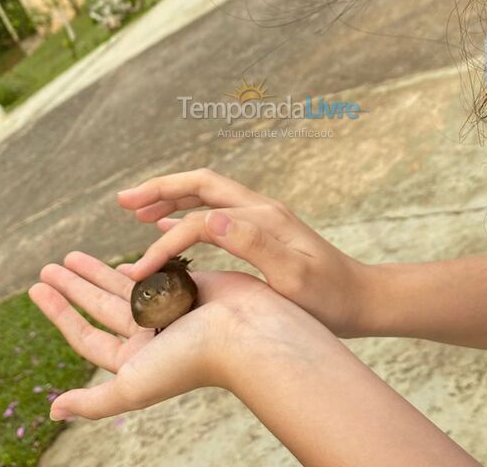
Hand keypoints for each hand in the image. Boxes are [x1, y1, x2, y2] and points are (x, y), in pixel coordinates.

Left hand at [29, 250, 335, 420]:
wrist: (248, 334)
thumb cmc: (192, 361)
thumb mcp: (133, 385)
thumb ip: (95, 401)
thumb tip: (53, 412)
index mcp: (135, 360)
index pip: (87, 336)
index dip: (60, 313)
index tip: (36, 288)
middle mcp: (150, 337)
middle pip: (101, 308)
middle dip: (73, 287)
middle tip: (48, 266)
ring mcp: (171, 310)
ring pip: (125, 287)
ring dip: (97, 272)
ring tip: (71, 256)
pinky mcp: (192, 287)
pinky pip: (157, 271)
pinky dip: (139, 264)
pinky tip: (123, 256)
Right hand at [115, 168, 374, 336]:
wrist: (364, 301)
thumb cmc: (331, 299)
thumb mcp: (293, 278)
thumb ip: (254, 246)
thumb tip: (210, 220)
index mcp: (263, 219)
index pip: (199, 219)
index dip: (164, 242)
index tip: (140, 274)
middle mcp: (261, 210)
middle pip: (200, 185)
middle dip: (159, 189)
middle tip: (122, 200)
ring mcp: (262, 220)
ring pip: (206, 197)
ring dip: (169, 198)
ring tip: (134, 209)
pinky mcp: (263, 233)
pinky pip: (215, 214)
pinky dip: (186, 215)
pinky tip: (166, 226)